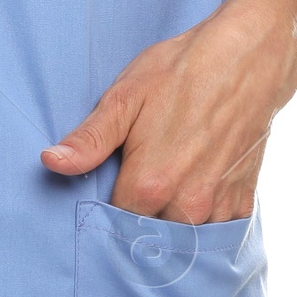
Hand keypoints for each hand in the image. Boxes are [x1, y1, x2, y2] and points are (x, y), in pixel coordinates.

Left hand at [40, 0, 296, 221]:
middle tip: (137, 184)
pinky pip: (216, 233)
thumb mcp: (126, 96)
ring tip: (167, 185)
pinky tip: (196, 188)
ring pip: (183, 239)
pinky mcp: (243, 203)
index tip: (107, 190)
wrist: (246, 57)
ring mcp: (218, 209)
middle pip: (149, 236)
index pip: (113, 223)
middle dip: (139, 219)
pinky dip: (204, 221)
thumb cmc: (181, 70)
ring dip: (171, 224)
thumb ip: (89, 139)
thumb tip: (50, 162)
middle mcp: (186, 208)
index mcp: (149, 185)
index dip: (107, 208)